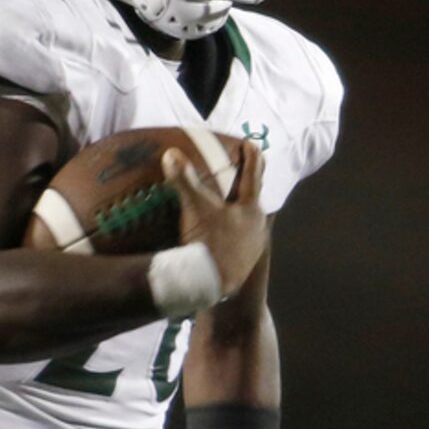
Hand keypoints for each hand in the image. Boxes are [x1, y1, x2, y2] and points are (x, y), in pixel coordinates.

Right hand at [162, 141, 266, 297]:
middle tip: (233, 174)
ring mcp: (251, 247)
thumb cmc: (210, 243)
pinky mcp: (242, 264)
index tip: (249, 143)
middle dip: (243, 186)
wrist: (212, 285)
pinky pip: (238, 240)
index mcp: (251, 207)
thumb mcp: (196, 208)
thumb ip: (185, 180)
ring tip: (222, 205)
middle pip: (252, 198)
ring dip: (236, 211)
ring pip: (246, 221)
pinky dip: (229, 232)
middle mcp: (257, 226)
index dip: (251, 155)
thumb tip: (171, 153)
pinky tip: (217, 235)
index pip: (255, 173)